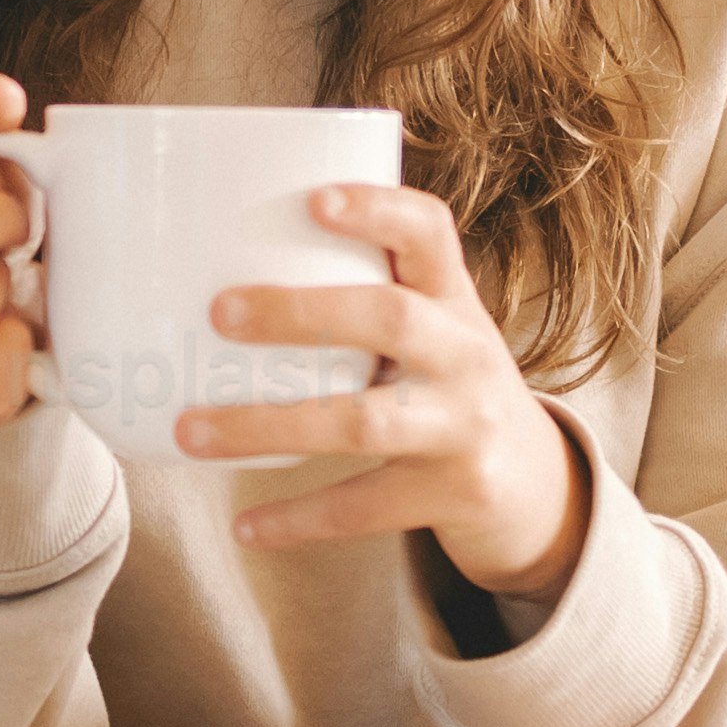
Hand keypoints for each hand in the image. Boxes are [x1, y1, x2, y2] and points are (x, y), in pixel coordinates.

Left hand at [184, 182, 592, 604]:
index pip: (430, 234)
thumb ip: (366, 297)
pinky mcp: (456, 493)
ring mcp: (465, 427)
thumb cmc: (447, 387)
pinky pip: (363, 507)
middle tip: (220, 312)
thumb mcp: (435, 331)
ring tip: (192, 430)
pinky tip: (245, 526)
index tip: (314, 199)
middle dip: (301, 314)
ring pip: (363, 423)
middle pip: (391, 319)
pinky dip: (299, 519)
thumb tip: (219, 270)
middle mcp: (468, 355)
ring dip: (269, 426)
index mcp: (455, 300)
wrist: (534, 484)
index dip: (378, 210)